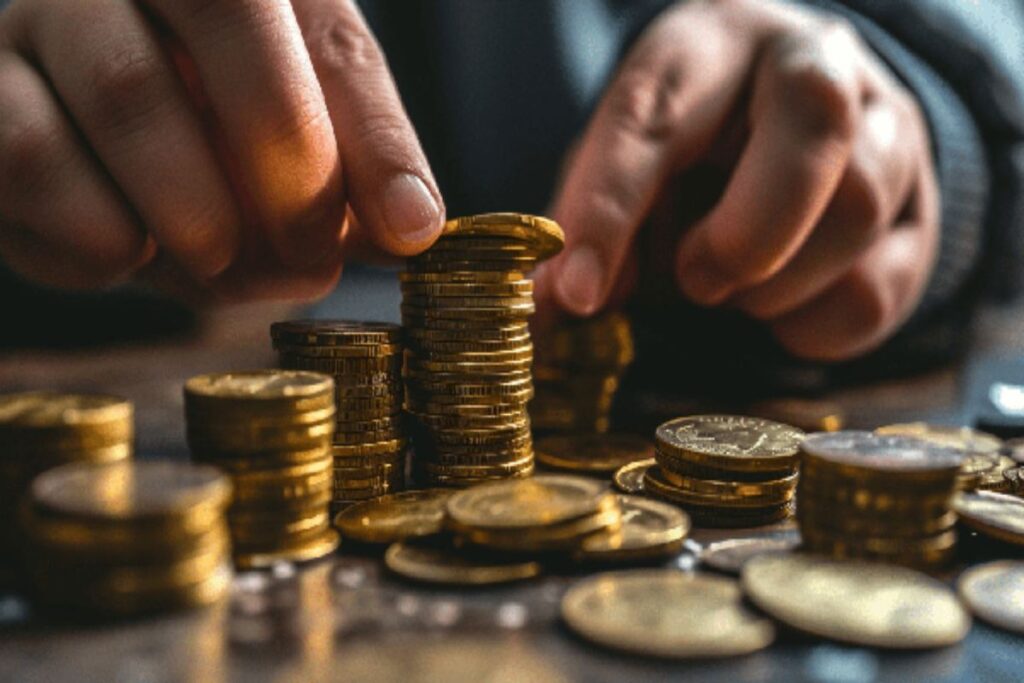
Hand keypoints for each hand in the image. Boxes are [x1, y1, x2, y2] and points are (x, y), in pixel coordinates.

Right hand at [0, 0, 442, 301]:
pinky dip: (100, 241)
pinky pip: (32, 163)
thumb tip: (412, 226)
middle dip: (287, 173)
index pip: (317, 29)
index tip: (392, 234)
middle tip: (307, 259)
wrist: (79, 119)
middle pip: (225, 22)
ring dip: (197, 218)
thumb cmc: (216, 117)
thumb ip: (364, 159)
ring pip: (129, 99)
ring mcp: (40, 15)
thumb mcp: (309, 121)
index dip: (366, 141)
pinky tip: (127, 251)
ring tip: (218, 258)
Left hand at [539, 0, 938, 360]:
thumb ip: (591, 224)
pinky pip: (880, 288)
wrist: (802, 122)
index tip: (578, 292)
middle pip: (814, 125)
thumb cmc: (694, 147)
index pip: (656, 117)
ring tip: (734, 284)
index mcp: (707, 46)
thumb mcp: (628, 166)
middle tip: (696, 279)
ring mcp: (885, 129)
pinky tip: (779, 305)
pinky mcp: (923, 209)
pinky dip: (810, 325)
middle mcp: (810, 64)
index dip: (610, 210)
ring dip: (772, 287)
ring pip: (858, 212)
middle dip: (742, 236)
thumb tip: (552, 305)